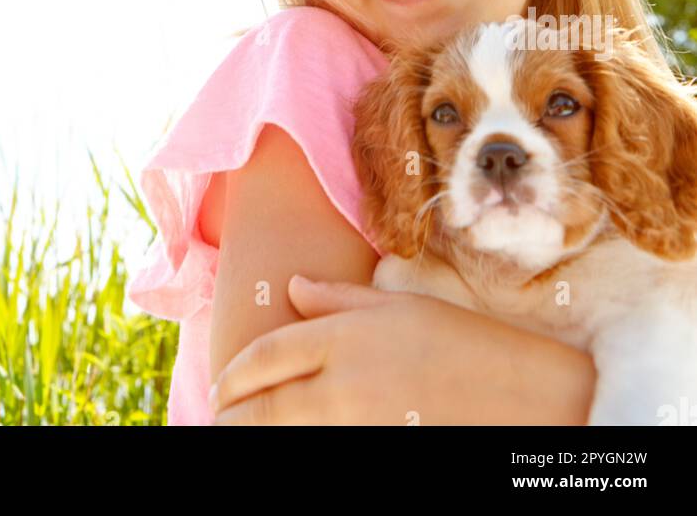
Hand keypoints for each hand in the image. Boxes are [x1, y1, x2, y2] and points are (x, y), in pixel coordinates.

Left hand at [209, 274, 595, 424]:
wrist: (520, 395)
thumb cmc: (462, 342)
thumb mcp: (399, 305)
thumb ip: (338, 299)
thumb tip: (293, 289)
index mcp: (344, 338)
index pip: (268, 356)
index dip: (236, 373)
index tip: (221, 384)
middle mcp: (341, 383)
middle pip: (264, 404)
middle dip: (233, 412)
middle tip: (218, 416)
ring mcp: (355, 424)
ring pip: (286, 432)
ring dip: (258, 432)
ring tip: (240, 431)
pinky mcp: (372, 448)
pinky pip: (322, 448)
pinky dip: (299, 445)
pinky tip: (290, 441)